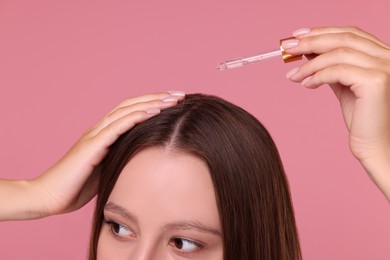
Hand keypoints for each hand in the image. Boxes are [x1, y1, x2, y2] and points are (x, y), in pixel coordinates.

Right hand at [0, 91, 184, 219]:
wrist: (50, 196)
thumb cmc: (78, 186)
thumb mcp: (108, 168)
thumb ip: (122, 158)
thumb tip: (145, 158)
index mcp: (105, 134)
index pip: (132, 111)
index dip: (154, 104)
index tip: (176, 102)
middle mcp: (100, 129)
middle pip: (133, 105)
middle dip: (158, 97)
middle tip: (182, 94)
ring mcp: (95, 135)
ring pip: (127, 111)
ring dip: (152, 102)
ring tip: (174, 99)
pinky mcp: (92, 146)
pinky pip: (117, 127)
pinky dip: (136, 117)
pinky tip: (154, 111)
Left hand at [284, 26, 389, 200]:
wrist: (375, 145)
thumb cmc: (362, 118)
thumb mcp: (343, 85)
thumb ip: (330, 67)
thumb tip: (307, 50)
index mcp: (382, 54)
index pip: (350, 33)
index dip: (322, 31)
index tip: (297, 35)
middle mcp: (388, 56)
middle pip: (344, 38)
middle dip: (311, 40)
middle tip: (287, 47)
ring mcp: (385, 67)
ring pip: (338, 53)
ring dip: (309, 63)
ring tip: (293, 75)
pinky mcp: (376, 81)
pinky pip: (337, 71)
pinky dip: (317, 75)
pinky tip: (306, 84)